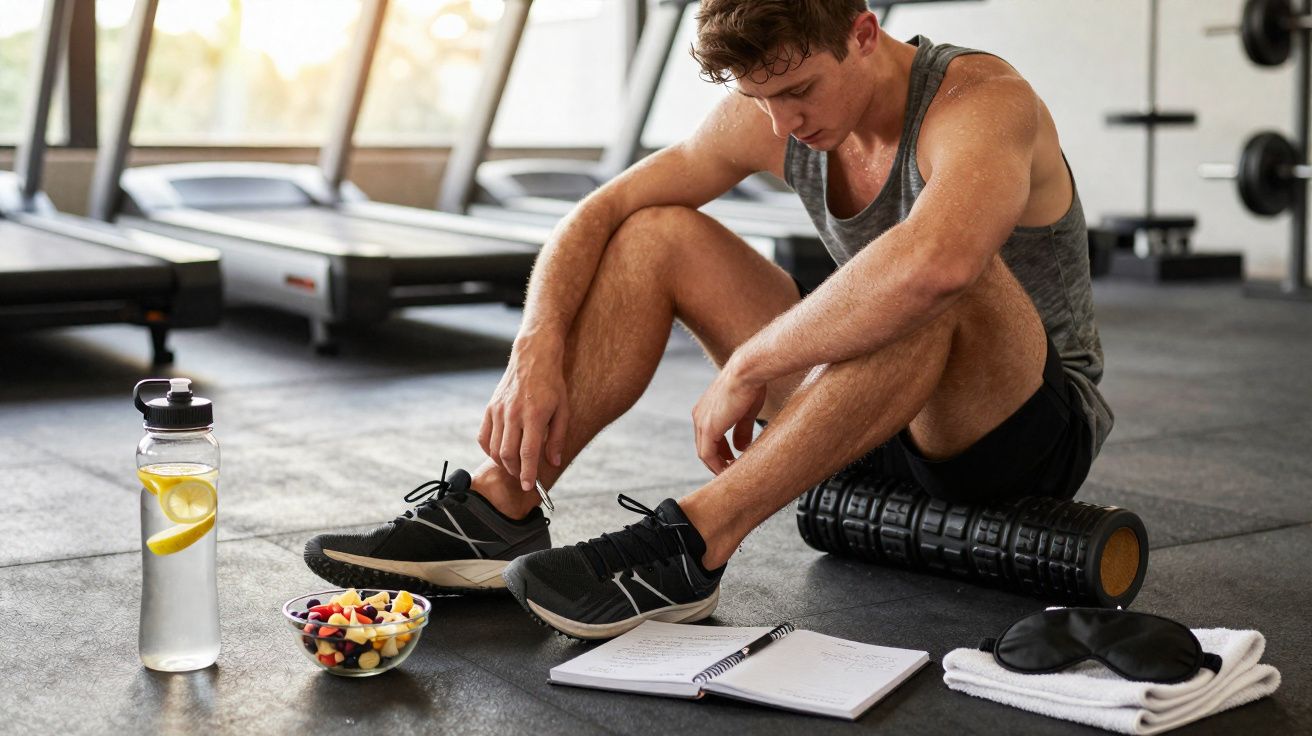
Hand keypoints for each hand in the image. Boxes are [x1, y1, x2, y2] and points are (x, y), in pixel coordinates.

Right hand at [478, 341, 568, 492]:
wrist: (533, 356)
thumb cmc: (552, 383)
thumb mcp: (563, 410)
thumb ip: (558, 438)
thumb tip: (553, 462)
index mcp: (535, 415)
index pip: (528, 453)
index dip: (528, 474)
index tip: (529, 486)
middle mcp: (514, 414)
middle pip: (508, 454)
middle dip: (515, 471)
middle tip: (523, 477)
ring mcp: (499, 410)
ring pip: (494, 448)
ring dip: (503, 463)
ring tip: (514, 466)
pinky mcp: (490, 408)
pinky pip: (483, 437)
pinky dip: (489, 450)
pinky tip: (500, 452)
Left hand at [692, 359, 766, 474]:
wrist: (747, 371)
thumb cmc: (750, 384)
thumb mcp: (745, 411)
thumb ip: (742, 429)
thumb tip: (740, 447)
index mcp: (706, 408)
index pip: (708, 436)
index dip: (719, 450)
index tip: (731, 459)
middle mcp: (699, 415)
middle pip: (704, 445)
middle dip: (718, 459)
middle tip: (732, 469)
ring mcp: (701, 422)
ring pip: (704, 452)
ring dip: (717, 464)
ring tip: (731, 472)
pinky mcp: (708, 428)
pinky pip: (708, 454)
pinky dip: (717, 464)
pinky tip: (729, 469)